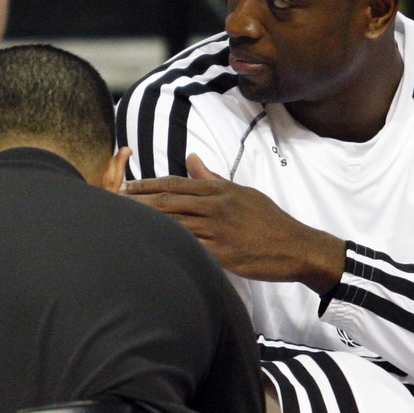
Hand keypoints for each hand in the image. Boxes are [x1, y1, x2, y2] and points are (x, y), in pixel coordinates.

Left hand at [121, 153, 345, 292]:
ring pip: (176, 225)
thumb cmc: (269, 220)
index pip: (176, 183)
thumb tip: (192, 157)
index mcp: (221, 190)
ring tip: (123, 226)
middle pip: (169, 202)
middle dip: (138, 204)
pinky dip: (170, 248)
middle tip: (114, 205)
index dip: (147, 185)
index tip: (126, 188)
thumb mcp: (242, 192)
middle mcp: (218, 207)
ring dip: (147, 225)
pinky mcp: (225, 255)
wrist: (299, 246)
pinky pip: (191, 250)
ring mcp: (221, 231)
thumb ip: (212, 177)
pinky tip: (150, 250)